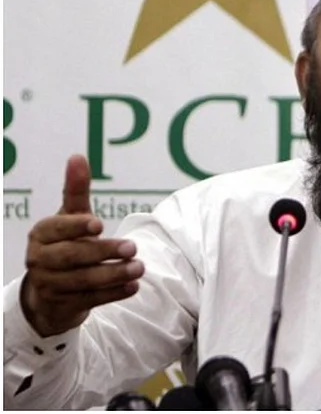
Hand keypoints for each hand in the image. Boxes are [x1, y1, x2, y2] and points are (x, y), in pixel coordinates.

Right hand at [20, 154, 144, 336]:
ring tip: (140, 268)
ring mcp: (49, 285)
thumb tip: (77, 156)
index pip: (57, 229)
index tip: (99, 225)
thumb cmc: (64, 244)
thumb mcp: (69, 217)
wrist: (48, 292)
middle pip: (72, 256)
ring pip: (83, 281)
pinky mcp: (62, 306)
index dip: (76, 227)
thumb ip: (75, 191)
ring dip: (113, 275)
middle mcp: (39, 260)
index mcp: (41, 234)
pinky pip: (90, 300)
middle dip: (104, 252)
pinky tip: (133, 287)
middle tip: (133, 247)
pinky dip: (113, 294)